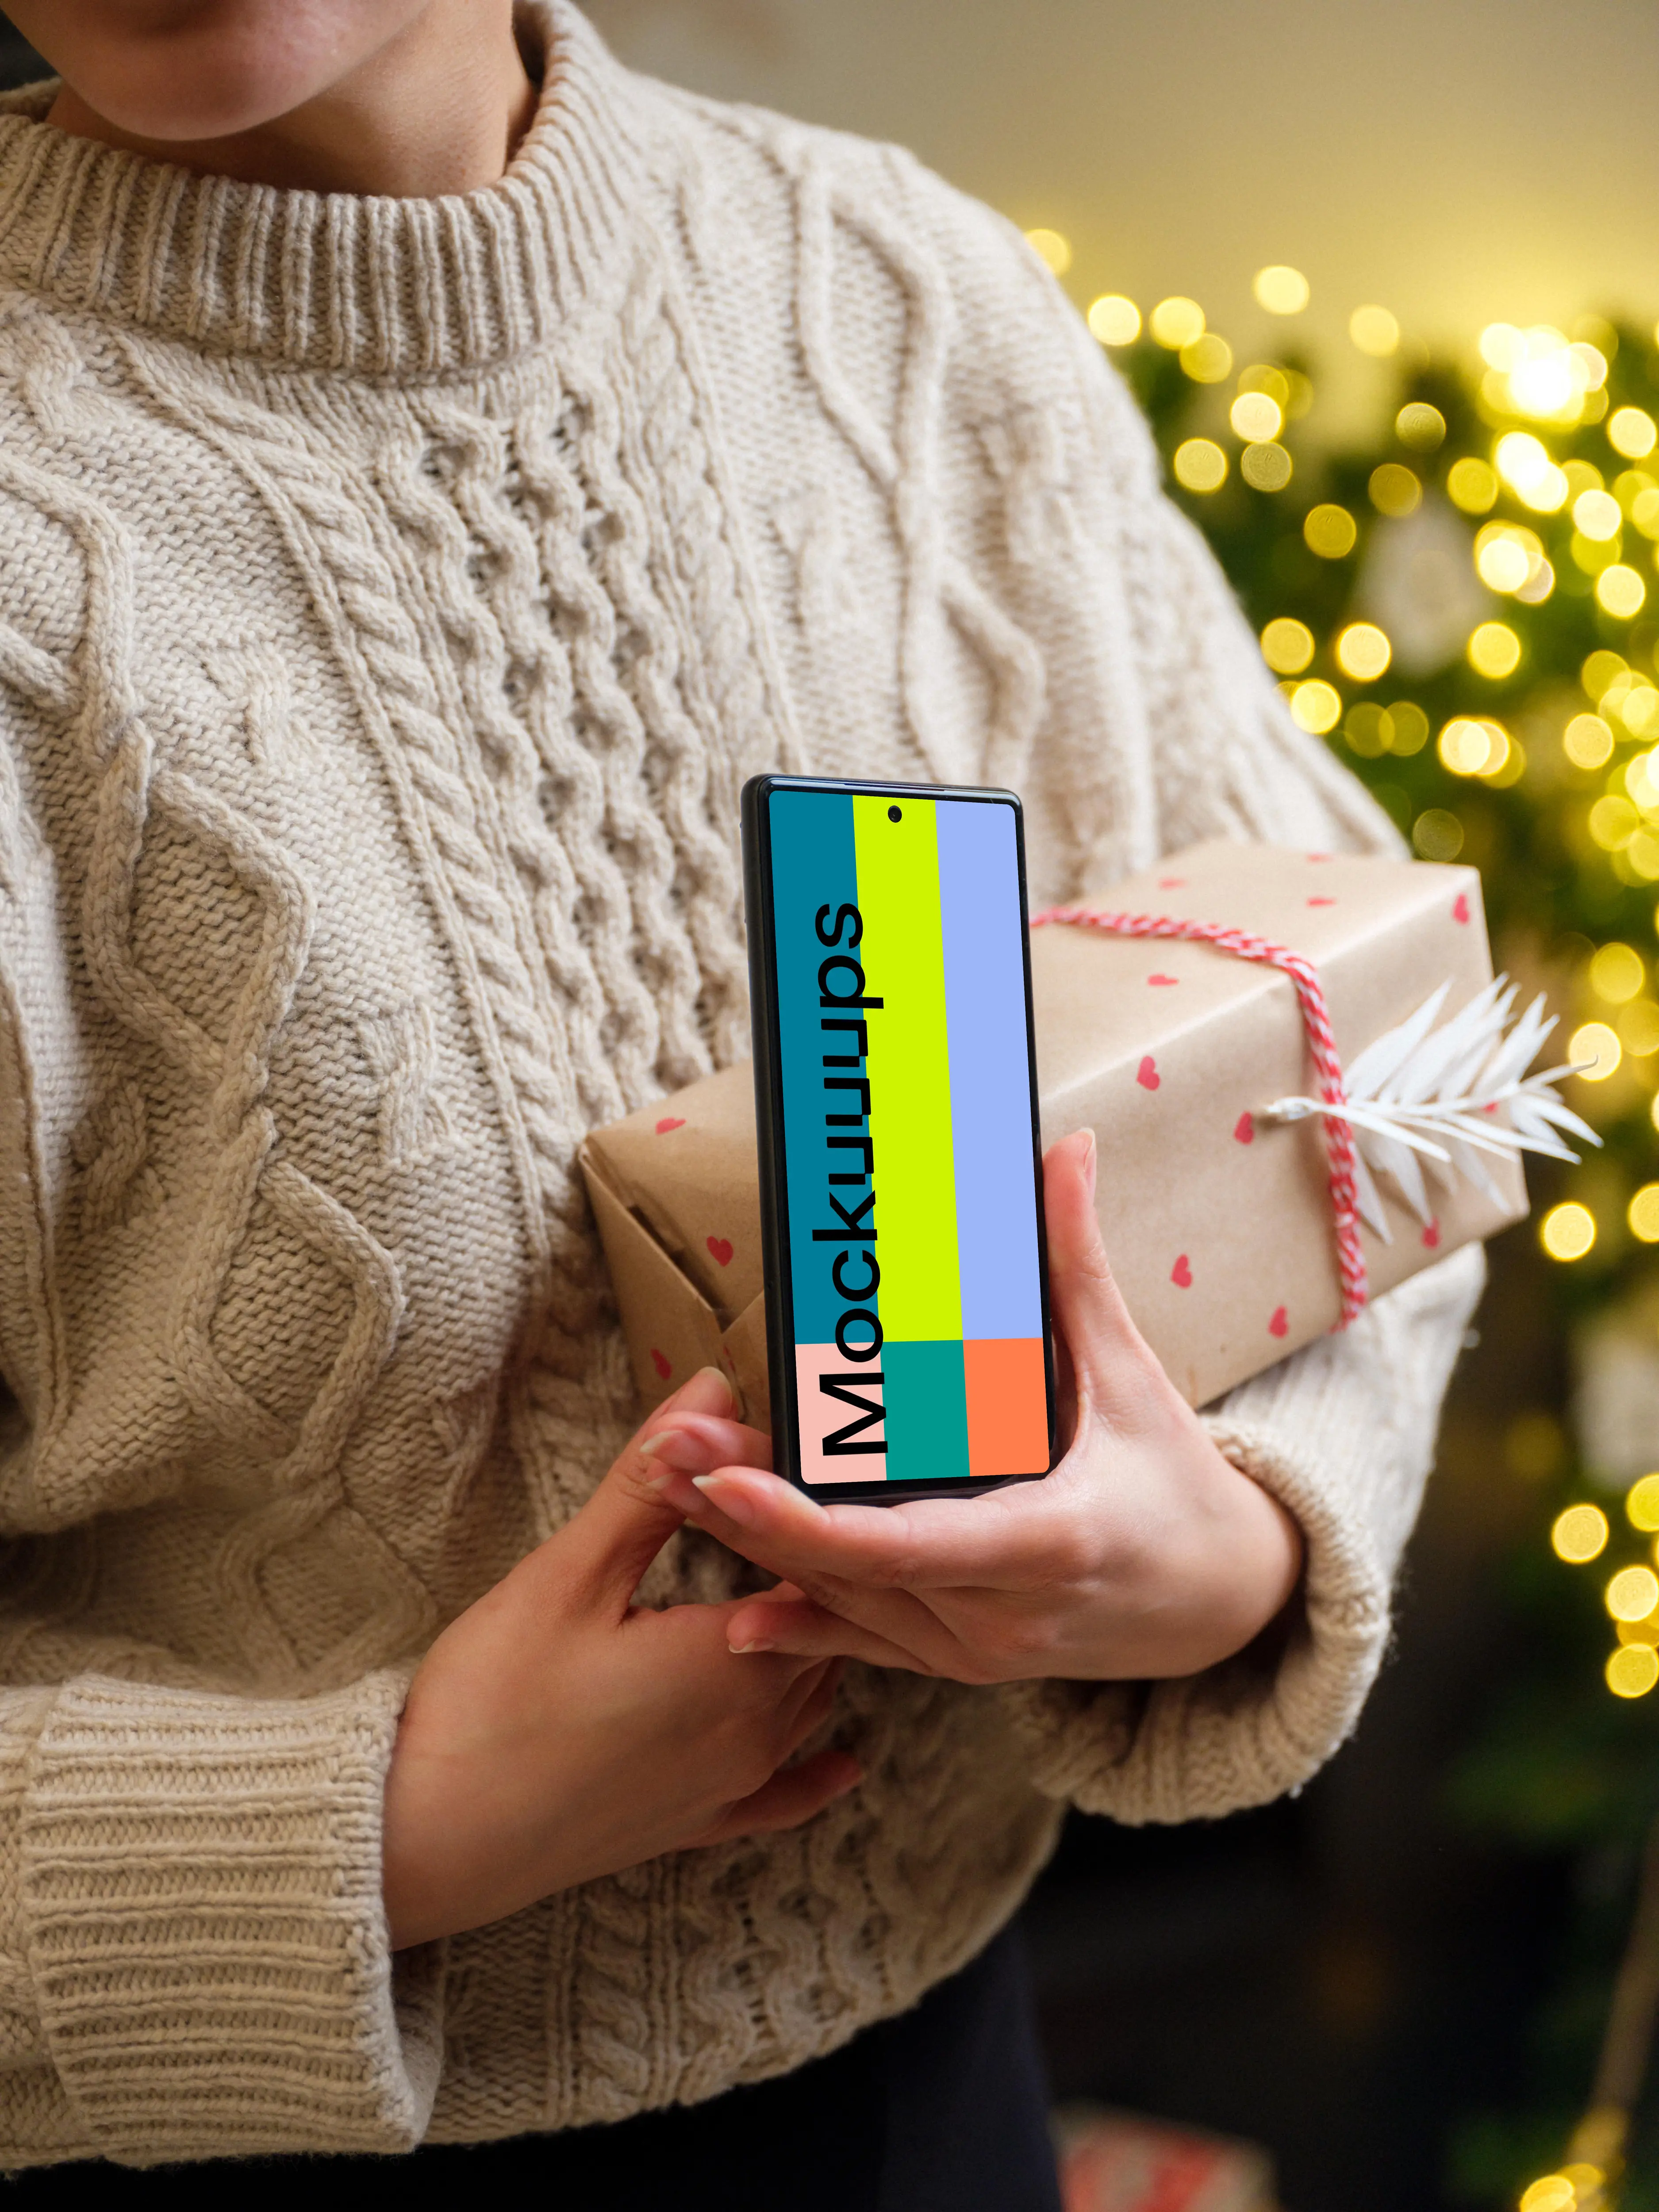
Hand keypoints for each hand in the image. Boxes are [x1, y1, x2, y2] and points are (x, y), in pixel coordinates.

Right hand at [381, 1368, 858, 1948]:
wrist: (427, 1839)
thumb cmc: (493, 1699)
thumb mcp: (571, 1573)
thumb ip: (652, 1482)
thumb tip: (712, 1392)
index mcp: (732, 1661)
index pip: (812, 1569)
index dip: (805, 1516)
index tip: (799, 1470)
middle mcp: (754, 1729)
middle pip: (819, 1634)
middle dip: (811, 1575)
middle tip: (800, 1519)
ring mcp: (729, 1786)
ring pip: (808, 1702)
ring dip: (811, 1648)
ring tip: (812, 1596)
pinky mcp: (694, 1826)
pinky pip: (783, 1797)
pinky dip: (816, 1772)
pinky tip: (844, 1761)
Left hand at [640, 1132, 1302, 1686]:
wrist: (1228, 1605)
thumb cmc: (1180, 1486)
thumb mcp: (1132, 1377)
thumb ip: (1078, 1266)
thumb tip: (1065, 1151)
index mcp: (1049, 1541)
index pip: (906, 1545)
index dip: (807, 1522)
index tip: (728, 1479)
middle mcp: (1005, 1616)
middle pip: (850, 1574)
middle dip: (747, 1516)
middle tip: (662, 1454)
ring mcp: (981, 1654)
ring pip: (846, 1610)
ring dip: (757, 1552)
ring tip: (672, 1486)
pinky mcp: (965, 1665)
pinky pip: (868, 1645)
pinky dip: (802, 1619)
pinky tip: (736, 1610)